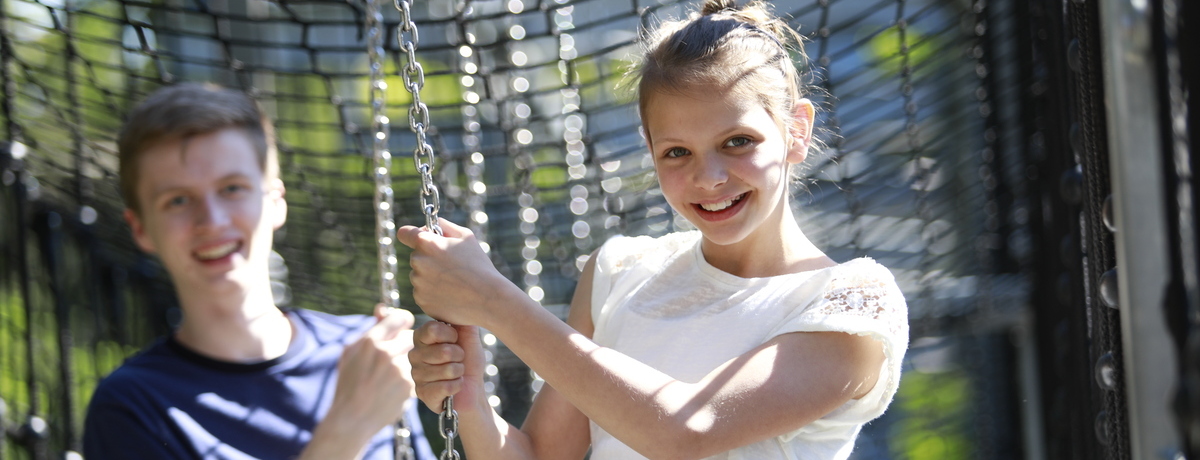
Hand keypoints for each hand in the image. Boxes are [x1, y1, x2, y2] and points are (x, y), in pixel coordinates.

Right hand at [324, 304, 416, 434]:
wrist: (352, 418)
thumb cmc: (349, 383)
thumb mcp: (351, 353)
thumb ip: (370, 329)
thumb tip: (382, 308)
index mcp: (370, 341)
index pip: (400, 317)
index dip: (403, 321)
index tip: (402, 326)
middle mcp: (386, 353)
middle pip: (412, 335)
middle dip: (408, 342)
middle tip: (399, 352)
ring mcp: (399, 370)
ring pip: (417, 354)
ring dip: (411, 359)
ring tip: (396, 370)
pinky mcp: (409, 386)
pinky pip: (418, 372)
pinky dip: (412, 376)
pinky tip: (398, 384)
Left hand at [396, 218, 514, 326]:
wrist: (487, 298)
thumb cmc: (479, 265)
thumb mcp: (466, 236)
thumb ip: (445, 226)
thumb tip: (433, 225)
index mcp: (427, 243)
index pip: (404, 233)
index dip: (410, 235)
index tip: (416, 239)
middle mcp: (418, 262)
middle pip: (416, 256)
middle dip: (429, 258)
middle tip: (451, 265)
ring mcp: (418, 283)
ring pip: (419, 276)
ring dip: (431, 277)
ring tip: (454, 282)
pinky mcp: (421, 301)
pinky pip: (423, 293)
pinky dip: (433, 293)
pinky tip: (451, 294)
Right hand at [408, 321, 487, 414]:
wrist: (473, 389)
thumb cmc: (469, 361)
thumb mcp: (468, 335)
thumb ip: (461, 318)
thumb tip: (460, 302)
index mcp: (422, 337)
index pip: (432, 329)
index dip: (451, 335)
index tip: (456, 340)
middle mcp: (414, 354)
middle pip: (442, 351)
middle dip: (459, 356)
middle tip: (459, 360)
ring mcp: (416, 375)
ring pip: (446, 370)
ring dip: (459, 372)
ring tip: (456, 373)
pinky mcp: (422, 394)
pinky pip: (445, 387)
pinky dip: (457, 386)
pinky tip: (454, 386)